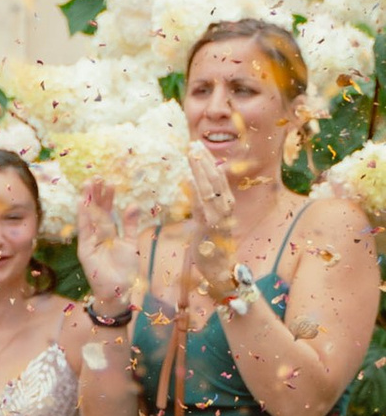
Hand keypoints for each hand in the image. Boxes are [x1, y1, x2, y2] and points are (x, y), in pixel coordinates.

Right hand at [75, 178, 139, 306]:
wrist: (119, 290)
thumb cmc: (125, 269)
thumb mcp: (131, 243)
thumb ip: (131, 224)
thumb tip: (132, 204)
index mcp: (110, 233)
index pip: (108, 212)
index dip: (108, 198)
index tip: (109, 183)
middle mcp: (98, 235)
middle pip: (97, 211)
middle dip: (97, 194)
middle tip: (96, 176)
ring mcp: (90, 241)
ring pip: (89, 217)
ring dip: (88, 200)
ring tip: (88, 184)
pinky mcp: (85, 248)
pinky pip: (84, 230)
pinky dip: (83, 216)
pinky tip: (82, 201)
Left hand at [184, 139, 239, 297]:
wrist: (221, 271)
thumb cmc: (212, 247)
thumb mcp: (208, 221)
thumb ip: (203, 204)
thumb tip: (194, 185)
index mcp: (226, 205)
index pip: (218, 178)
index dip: (208, 162)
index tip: (198, 147)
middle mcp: (225, 209)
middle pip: (216, 179)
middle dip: (204, 161)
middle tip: (193, 145)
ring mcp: (219, 218)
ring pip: (211, 189)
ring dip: (201, 171)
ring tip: (192, 155)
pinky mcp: (211, 229)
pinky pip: (203, 207)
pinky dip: (196, 192)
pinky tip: (190, 179)